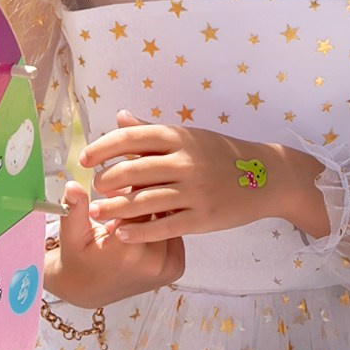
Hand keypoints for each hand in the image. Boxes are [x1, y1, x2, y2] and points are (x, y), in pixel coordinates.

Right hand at [44, 180, 184, 304]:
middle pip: (158, 212)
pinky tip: (145, 223)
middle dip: (143, 198)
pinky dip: (162, 226)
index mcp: (127, 252)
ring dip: (155, 211)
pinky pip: (174, 234)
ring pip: (169, 221)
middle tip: (125, 194)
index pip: (140, 204)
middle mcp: (153, 263)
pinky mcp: (176, 269)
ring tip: (133, 210)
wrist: (87, 289)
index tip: (116, 188)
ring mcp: (167, 268)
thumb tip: (72, 186)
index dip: (128, 190)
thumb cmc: (78, 257)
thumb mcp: (71, 233)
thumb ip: (75, 208)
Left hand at [81, 114, 324, 242]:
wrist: (265, 177)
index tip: (84, 159)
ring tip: (97, 212)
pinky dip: (138, 230)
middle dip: (106, 180)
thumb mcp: (190, 136)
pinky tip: (120, 232)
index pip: (130, 138)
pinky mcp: (203, 217)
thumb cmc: (221, 155)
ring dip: (114, 208)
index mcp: (179, 137)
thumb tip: (119, 116)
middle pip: (132, 170)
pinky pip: (163, 225)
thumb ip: (152, 131)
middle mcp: (185, 161)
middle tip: (94, 188)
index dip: (102, 148)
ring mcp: (195, 190)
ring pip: (144, 200)